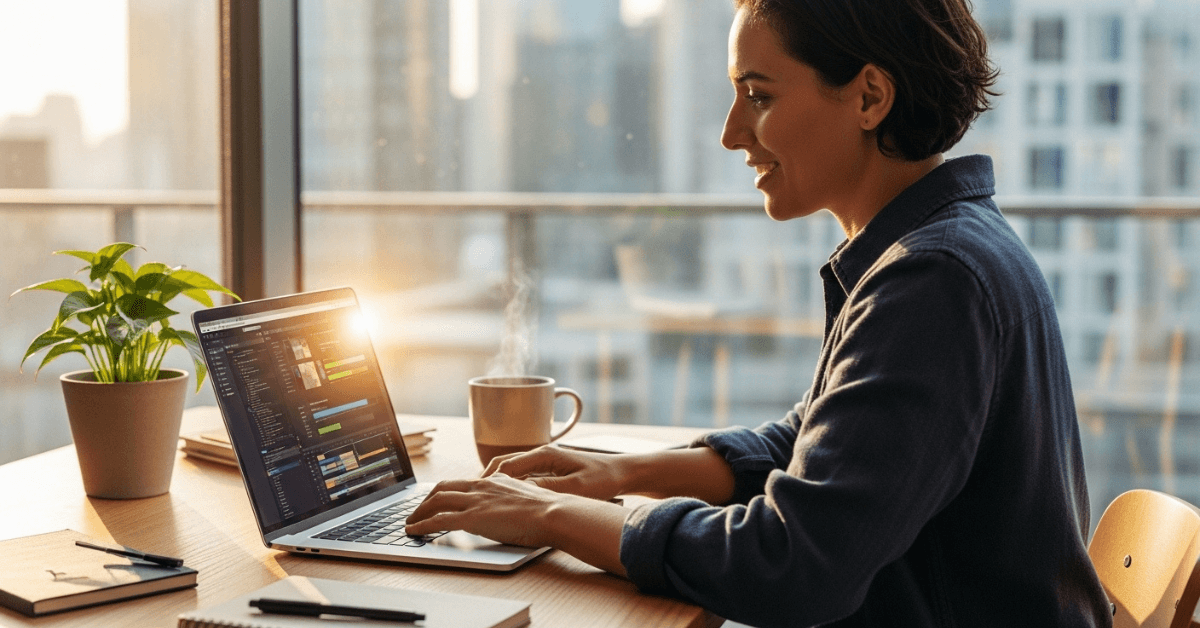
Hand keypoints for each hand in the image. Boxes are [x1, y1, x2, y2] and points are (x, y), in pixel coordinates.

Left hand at [405, 474, 563, 547]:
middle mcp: (481, 486)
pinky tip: (414, 532)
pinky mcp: (473, 518)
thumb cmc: (547, 510)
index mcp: (494, 481)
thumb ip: (510, 497)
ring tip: (410, 523)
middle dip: (426, 500)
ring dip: (419, 512)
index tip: (436, 499)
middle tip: (417, 511)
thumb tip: (506, 506)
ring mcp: (476, 501)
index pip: (461, 483)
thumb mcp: (525, 496)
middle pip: (443, 488)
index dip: (444, 492)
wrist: (553, 513)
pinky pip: (439, 520)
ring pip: (436, 501)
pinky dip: (422, 525)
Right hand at [482, 446, 626, 500]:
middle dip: (484, 479)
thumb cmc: (603, 479)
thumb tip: (518, 490)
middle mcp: (541, 453)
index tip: (475, 493)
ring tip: (480, 497)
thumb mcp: (574, 487)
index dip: (488, 480)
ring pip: (510, 468)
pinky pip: (521, 474)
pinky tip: (504, 498)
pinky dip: (508, 483)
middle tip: (469, 496)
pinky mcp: (550, 468)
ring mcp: (545, 460)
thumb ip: (546, 488)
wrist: (624, 472)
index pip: (506, 465)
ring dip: (495, 481)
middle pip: (503, 463)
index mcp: (545, 454)